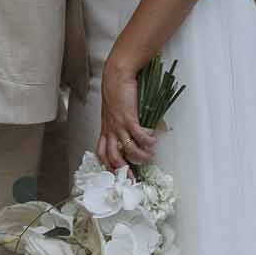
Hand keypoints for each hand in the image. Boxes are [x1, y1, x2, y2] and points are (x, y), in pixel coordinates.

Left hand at [96, 56, 156, 174]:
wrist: (117, 75)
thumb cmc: (116, 90)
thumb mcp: (113, 110)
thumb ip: (120, 122)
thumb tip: (132, 133)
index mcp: (105, 129)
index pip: (102, 152)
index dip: (108, 165)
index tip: (116, 174)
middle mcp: (110, 129)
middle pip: (113, 157)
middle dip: (123, 170)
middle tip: (133, 179)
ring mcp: (119, 125)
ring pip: (128, 149)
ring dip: (140, 156)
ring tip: (150, 157)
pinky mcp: (128, 118)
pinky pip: (139, 135)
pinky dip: (147, 141)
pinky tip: (153, 142)